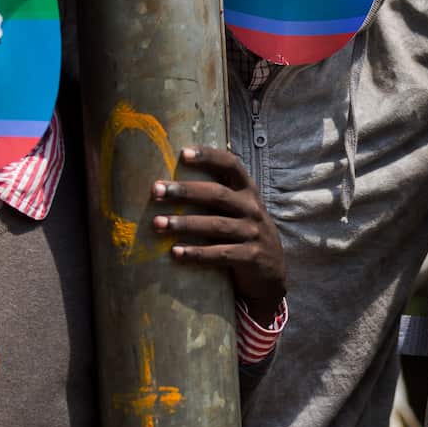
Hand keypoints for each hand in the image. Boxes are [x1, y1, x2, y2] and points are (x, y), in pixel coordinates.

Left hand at [152, 146, 285, 325]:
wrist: (272, 273)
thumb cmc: (244, 235)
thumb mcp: (240, 211)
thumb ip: (218, 196)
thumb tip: (171, 183)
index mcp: (248, 192)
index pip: (231, 166)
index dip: (209, 157)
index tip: (182, 153)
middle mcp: (252, 209)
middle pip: (217, 194)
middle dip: (185, 191)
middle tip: (155, 190)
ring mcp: (253, 233)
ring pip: (216, 225)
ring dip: (184, 223)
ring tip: (157, 224)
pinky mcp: (251, 257)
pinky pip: (221, 254)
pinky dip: (197, 253)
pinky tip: (175, 252)